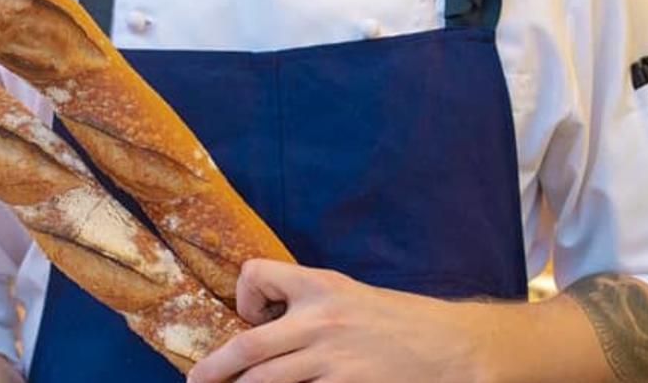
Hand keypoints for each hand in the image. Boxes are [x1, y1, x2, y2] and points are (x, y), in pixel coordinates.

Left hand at [185, 260, 496, 382]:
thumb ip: (309, 304)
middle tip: (196, 381)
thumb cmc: (399, 320)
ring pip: (266, 382)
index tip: (253, 316)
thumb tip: (266, 323)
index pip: (254, 275)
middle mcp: (319, 321)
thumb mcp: (350, 295)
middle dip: (214, 368)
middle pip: (247, 347)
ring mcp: (331, 362)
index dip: (244, 295)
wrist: (452, 347)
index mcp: (319, 287)